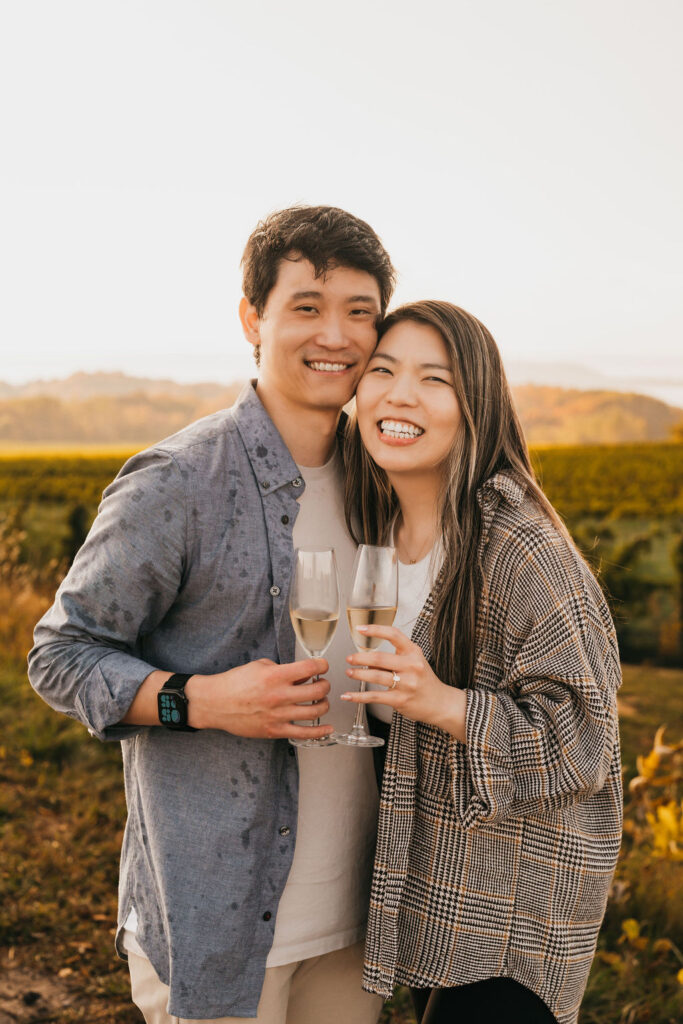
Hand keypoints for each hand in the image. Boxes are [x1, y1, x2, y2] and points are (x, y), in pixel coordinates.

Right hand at [187, 658, 333, 739]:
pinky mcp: (275, 730)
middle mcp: (280, 695)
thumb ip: (283, 669)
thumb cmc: (235, 683)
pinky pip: (304, 733)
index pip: (310, 668)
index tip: (323, 666)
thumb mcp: (260, 666)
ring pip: (315, 711)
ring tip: (320, 700)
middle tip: (322, 683)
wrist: (215, 703)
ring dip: (324, 704)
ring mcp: (278, 715)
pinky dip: (320, 731)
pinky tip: (328, 728)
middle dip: (325, 684)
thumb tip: (302, 675)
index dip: (322, 665)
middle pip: (318, 690)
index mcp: (276, 675)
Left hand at [341, 625, 466, 740]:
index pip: (393, 635)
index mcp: (413, 652)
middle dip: (360, 658)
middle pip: (380, 658)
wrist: (440, 703)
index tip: (360, 629)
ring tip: (349, 672)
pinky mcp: (400, 700)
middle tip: (349, 658)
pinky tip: (348, 695)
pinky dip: (358, 696)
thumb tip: (367, 658)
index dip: (375, 630)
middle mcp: (411, 666)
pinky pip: (375, 696)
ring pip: (376, 676)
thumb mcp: (414, 662)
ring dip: (358, 674)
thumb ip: (394, 657)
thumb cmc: (424, 680)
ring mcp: (406, 684)